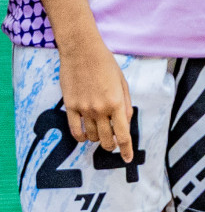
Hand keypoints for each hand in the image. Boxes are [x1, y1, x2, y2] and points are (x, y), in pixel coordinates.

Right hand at [58, 39, 133, 161]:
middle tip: (113, 143)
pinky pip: (75, 130)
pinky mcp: (70, 107)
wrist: (82, 51)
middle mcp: (100, 109)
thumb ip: (126, 104)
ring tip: (101, 132)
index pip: (124, 134)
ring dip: (98, 139)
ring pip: (92, 137)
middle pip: (107, 140)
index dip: (127, 149)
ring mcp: (84, 109)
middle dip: (112, 146)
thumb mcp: (123, 83)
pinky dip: (81, 137)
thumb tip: (126, 123)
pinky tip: (85, 136)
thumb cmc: (106, 64)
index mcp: (117, 103)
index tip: (128, 159)